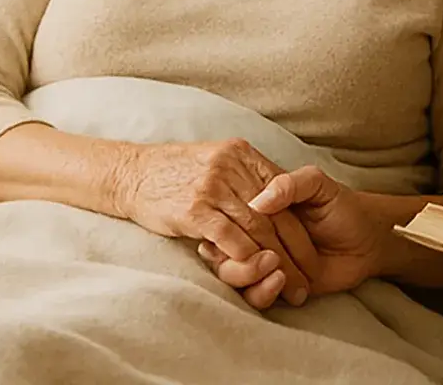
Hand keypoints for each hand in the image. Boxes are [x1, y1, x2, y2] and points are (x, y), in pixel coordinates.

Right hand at [113, 139, 317, 308]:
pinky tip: (259, 275)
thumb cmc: (173, 173)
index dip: (300, 226)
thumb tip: (273, 203)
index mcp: (243, 155)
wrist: (131, 172)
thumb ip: (244, 179)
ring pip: (259, 229)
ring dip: (278, 263)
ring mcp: (214, 187)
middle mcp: (233, 167)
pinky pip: (232, 238)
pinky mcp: (196, 209)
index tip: (312, 254)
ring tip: (292, 287)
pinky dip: (248, 259)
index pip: (284, 193)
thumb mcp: (217, 162)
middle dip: (296, 251)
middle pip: (276, 215)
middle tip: (308, 279)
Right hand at [198, 165, 390, 308]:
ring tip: (277, 269)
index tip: (244, 230)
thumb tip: (258, 202)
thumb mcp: (318, 185)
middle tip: (268, 257)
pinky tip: (282, 282)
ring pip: (230, 276)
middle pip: (220, 249)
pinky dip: (261, 292)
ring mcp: (261, 262)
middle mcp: (253, 235)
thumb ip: (290, 184)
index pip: (226, 217)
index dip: (228, 226)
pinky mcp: (273, 286)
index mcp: (256, 207)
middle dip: (237, 257)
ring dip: (247, 275)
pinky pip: (252, 296)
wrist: (368, 239)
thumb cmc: (342, 206)